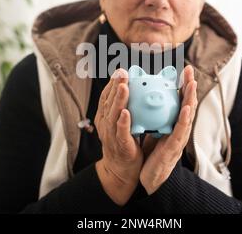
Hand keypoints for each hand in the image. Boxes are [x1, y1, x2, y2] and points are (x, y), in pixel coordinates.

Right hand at [95, 69, 143, 204]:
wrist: (121, 170)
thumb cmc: (124, 144)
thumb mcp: (122, 123)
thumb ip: (126, 108)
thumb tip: (137, 91)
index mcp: (105, 117)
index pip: (106, 97)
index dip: (111, 83)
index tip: (119, 70)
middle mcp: (105, 124)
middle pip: (108, 102)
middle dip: (114, 86)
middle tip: (122, 72)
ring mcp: (111, 135)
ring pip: (113, 115)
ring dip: (118, 100)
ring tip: (123, 86)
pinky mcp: (120, 146)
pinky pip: (121, 133)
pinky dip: (122, 122)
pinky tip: (126, 113)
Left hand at [140, 65, 197, 194]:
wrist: (150, 177)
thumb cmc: (153, 154)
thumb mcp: (153, 130)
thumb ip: (154, 116)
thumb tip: (148, 98)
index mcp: (174, 123)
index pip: (180, 101)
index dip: (183, 85)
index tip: (185, 69)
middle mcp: (180, 129)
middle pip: (187, 104)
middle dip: (190, 87)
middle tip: (190, 70)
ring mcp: (179, 138)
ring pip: (188, 115)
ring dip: (190, 98)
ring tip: (191, 83)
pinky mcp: (175, 148)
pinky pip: (180, 131)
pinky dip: (184, 119)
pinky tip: (185, 108)